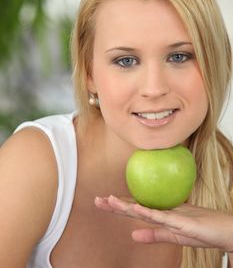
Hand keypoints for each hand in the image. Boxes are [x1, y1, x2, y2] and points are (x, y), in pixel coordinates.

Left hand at [95, 195, 232, 251]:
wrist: (225, 230)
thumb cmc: (201, 232)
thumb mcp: (174, 237)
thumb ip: (154, 235)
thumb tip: (132, 235)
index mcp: (160, 215)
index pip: (135, 209)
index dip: (119, 205)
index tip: (103, 202)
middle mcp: (162, 212)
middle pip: (135, 206)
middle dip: (115, 204)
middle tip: (97, 199)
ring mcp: (171, 215)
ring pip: (144, 209)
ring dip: (126, 205)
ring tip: (109, 200)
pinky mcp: (181, 221)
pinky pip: (162, 217)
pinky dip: (148, 213)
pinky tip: (135, 210)